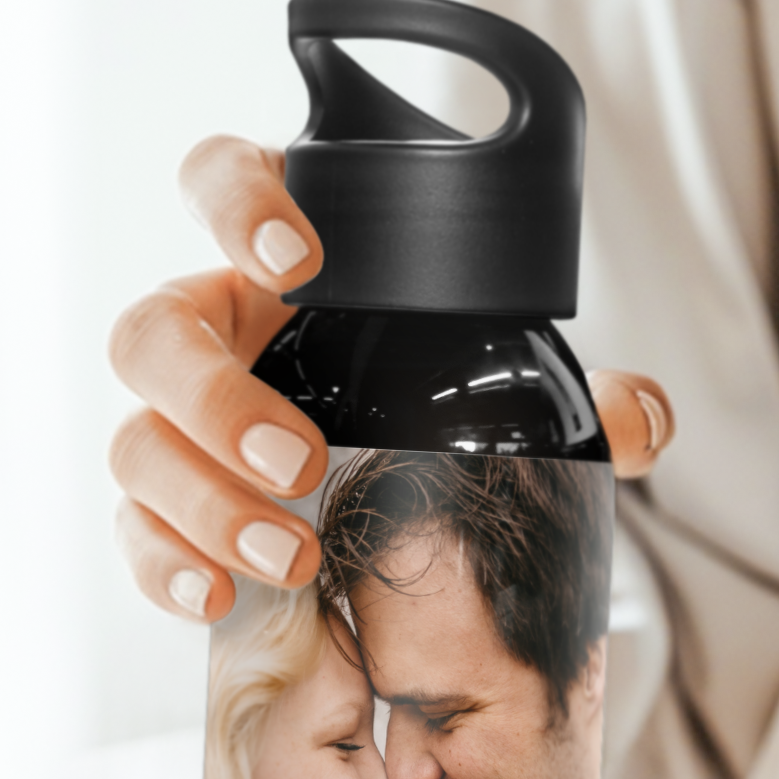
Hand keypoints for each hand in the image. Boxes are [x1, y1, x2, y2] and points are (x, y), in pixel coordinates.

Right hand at [109, 135, 677, 622]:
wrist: (372, 486)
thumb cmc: (419, 398)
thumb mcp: (492, 382)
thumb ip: (572, 398)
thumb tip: (645, 422)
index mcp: (273, 261)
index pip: (217, 182)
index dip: (237, 203)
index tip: (295, 257)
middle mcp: (208, 333)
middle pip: (155, 334)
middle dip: (220, 401)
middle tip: (304, 462)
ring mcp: (174, 424)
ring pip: (137, 441)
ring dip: (205, 502)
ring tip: (292, 556)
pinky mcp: (161, 508)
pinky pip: (133, 531)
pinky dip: (167, 566)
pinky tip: (220, 596)